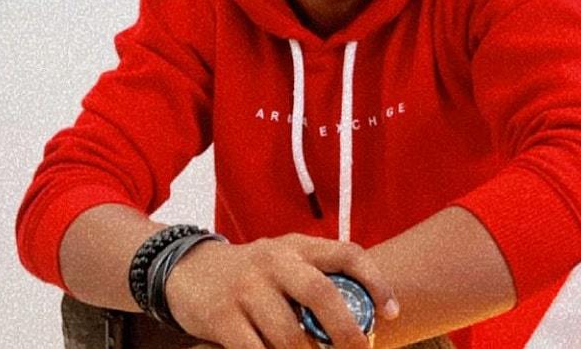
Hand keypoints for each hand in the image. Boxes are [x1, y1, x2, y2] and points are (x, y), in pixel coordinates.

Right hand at [164, 232, 398, 348]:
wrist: (188, 269)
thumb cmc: (251, 274)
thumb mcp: (283, 262)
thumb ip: (314, 280)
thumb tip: (360, 320)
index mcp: (297, 246)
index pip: (346, 253)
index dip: (375, 281)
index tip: (392, 312)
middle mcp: (274, 260)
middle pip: (321, 293)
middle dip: (347, 331)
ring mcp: (247, 287)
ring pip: (289, 335)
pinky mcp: (222, 316)